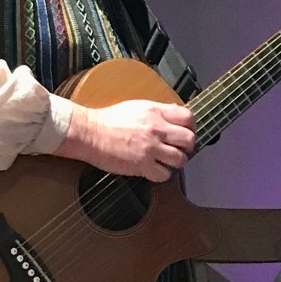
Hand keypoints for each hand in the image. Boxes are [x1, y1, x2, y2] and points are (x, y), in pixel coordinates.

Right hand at [55, 99, 194, 181]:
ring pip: (180, 159)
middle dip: (187, 147)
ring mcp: (150, 148)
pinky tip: (154, 170)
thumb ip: (157, 111)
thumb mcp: (136, 106)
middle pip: (189, 140)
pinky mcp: (142, 165)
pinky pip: (164, 175)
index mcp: (155, 112)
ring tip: (166, 161)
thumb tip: (174, 114)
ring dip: (176, 162)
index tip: (186, 133)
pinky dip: (162, 174)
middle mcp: (156, 129)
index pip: (188, 117)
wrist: (89, 133)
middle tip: (179, 150)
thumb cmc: (108, 120)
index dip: (190, 127)